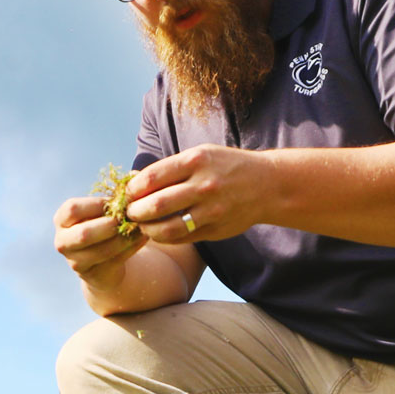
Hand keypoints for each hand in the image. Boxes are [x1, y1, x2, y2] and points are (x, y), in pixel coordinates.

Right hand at [52, 194, 145, 280]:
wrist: (101, 257)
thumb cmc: (101, 224)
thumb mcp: (99, 212)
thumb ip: (109, 202)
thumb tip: (131, 187)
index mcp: (61, 220)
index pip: (72, 209)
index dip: (96, 204)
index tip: (116, 202)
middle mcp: (62, 242)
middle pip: (84, 234)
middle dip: (109, 225)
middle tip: (126, 219)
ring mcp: (75, 261)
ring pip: (102, 251)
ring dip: (124, 238)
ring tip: (140, 228)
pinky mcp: (92, 275)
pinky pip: (115, 261)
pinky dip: (132, 248)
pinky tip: (143, 238)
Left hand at [123, 144, 275, 245]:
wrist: (266, 185)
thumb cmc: (226, 166)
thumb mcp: (201, 155)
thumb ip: (171, 168)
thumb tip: (134, 180)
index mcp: (196, 161)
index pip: (152, 177)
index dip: (133, 189)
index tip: (127, 194)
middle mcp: (204, 185)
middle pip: (156, 205)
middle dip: (135, 211)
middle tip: (129, 213)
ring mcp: (212, 210)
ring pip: (168, 228)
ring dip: (147, 230)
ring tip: (142, 226)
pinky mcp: (216, 230)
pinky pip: (183, 238)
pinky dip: (165, 238)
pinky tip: (159, 233)